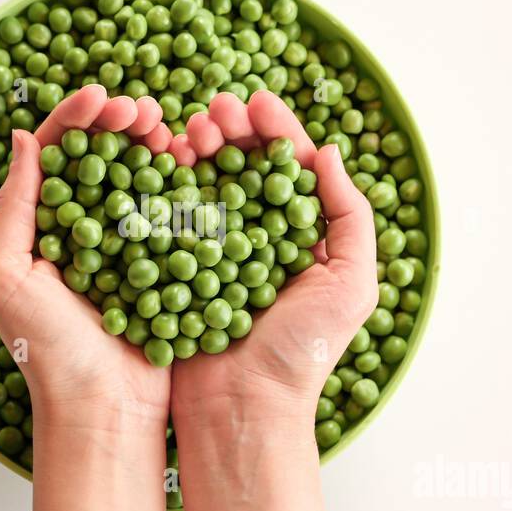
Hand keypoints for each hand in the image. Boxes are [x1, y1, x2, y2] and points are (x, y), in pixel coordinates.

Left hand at [0, 83, 175, 510]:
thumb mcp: (6, 277)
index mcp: (40, 227)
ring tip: (171, 132)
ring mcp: (125, 246)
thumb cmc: (46, 350)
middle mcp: (82, 230)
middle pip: (102, 155)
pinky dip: (183, 182)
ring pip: (141, 176)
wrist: (104, 409)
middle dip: (121, 122)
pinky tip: (194, 165)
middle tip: (143, 111)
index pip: (55, 154)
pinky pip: (173, 212)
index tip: (103, 97)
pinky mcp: (163, 265)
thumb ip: (12, 208)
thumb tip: (25, 139)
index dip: (77, 118)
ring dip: (155, 144)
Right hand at [170, 89, 377, 437]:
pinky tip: (160, 163)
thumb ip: (350, 216)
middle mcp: (256, 240)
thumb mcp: (351, 284)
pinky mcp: (175, 270)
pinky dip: (163, 186)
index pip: (288, 168)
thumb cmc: (302, 353)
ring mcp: (212, 254)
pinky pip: (168, 218)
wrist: (242, 410)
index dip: (273, 130)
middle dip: (229, 131)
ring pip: (203, 184)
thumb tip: (328, 152)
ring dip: (194, 150)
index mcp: (300, 238)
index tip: (255, 100)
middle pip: (241, 167)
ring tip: (187, 132)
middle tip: (212, 111)